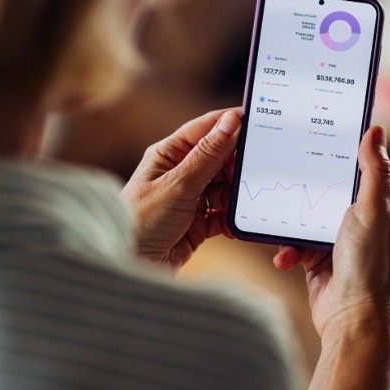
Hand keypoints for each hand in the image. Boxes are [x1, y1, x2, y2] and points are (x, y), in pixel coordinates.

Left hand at [121, 108, 240, 270]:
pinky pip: (223, 214)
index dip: (231, 123)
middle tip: (253, 173)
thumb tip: (230, 121)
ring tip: (244, 202)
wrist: (130, 267)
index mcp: (169, 154)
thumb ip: (208, 154)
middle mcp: (180, 173)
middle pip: (220, 159)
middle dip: (237, 166)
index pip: (206, 129)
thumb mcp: (179, 184)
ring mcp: (189, 199)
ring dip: (236, 194)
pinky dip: (231, 218)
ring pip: (225, 188)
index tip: (259, 121)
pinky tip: (237, 223)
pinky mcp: (197, 224)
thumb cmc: (140, 221)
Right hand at [273, 125, 389, 337]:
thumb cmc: (368, 263)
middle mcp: (355, 218)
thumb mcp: (372, 209)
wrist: (352, 317)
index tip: (312, 131)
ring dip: (289, 224)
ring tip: (280, 229)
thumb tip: (376, 129)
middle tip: (280, 172)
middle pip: (323, 189)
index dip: (337, 149)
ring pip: (302, 216)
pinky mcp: (316, 260)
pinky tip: (284, 258)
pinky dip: (286, 250)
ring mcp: (334, 240)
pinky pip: (294, 244)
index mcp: (373, 202)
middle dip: (302, 185)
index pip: (355, 166)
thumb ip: (374, 170)